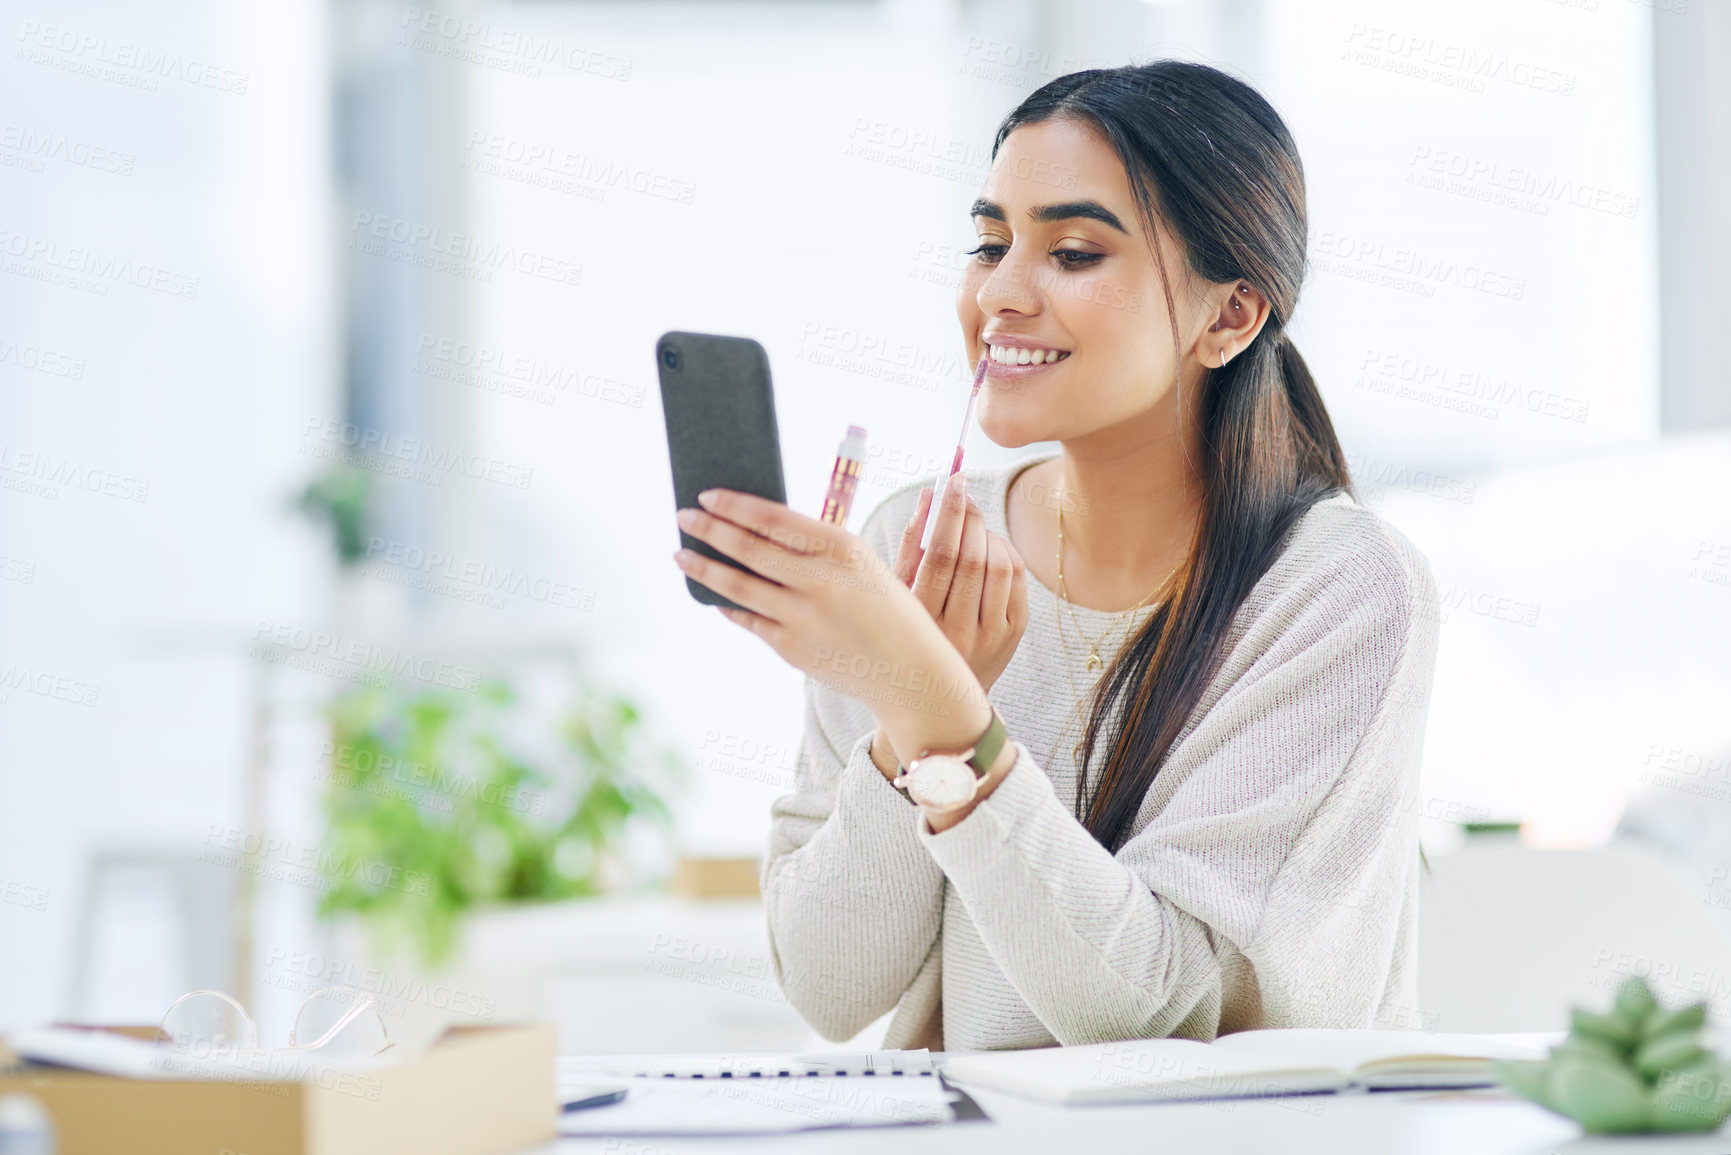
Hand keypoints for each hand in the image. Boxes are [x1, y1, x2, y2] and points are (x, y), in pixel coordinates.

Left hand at [673, 490, 991, 764]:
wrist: (911, 672)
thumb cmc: (889, 612)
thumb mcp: (863, 566)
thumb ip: (818, 550)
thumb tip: (758, 533)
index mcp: (842, 548)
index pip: (772, 517)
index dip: (734, 505)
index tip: (708, 495)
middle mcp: (819, 579)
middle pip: (748, 547)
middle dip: (709, 529)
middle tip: (683, 515)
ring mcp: (802, 616)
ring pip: (738, 585)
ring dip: (704, 567)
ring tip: (681, 553)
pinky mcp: (791, 648)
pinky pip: (748, 620)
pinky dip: (728, 605)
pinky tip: (714, 596)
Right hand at [893, 477, 1027, 692]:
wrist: (937, 694)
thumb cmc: (909, 631)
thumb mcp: (897, 595)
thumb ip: (910, 546)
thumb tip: (928, 496)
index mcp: (921, 622)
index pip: (940, 555)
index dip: (949, 513)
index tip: (951, 481)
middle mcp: (957, 633)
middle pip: (973, 557)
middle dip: (969, 515)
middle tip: (963, 493)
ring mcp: (990, 636)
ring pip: (998, 565)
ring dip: (986, 533)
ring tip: (972, 525)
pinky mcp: (1013, 634)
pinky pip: (1016, 578)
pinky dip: (1004, 552)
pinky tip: (989, 548)